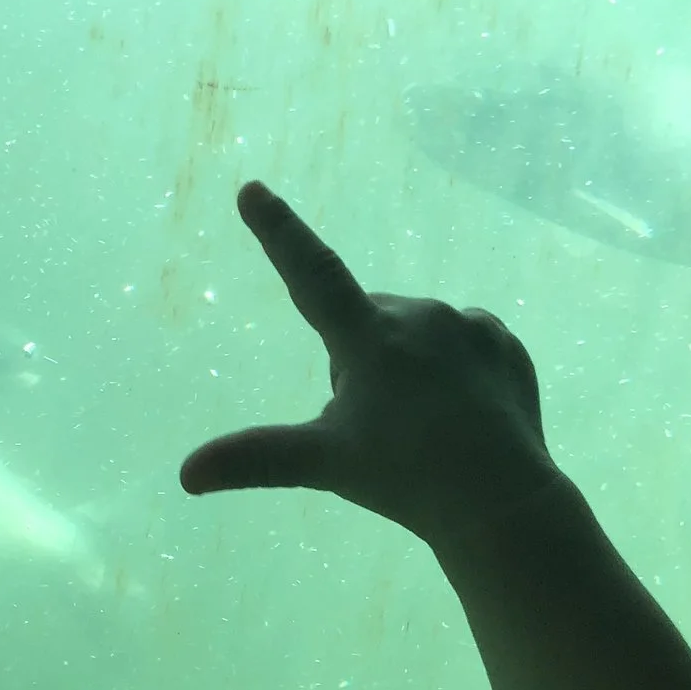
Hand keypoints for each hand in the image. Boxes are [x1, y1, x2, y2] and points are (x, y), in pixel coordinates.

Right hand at [179, 181, 564, 548]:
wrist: (501, 499)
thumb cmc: (407, 478)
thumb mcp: (325, 464)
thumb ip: (255, 458)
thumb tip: (186, 475)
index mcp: (369, 337)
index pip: (312, 274)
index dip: (278, 233)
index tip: (252, 190)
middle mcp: (420, 315)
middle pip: (365, 324)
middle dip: (358, 361)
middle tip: (374, 425)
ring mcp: (469, 325)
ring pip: (415, 334)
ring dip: (407, 366)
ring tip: (422, 429)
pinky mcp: (504, 343)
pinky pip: (463, 343)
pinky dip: (453, 370)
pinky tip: (460, 415)